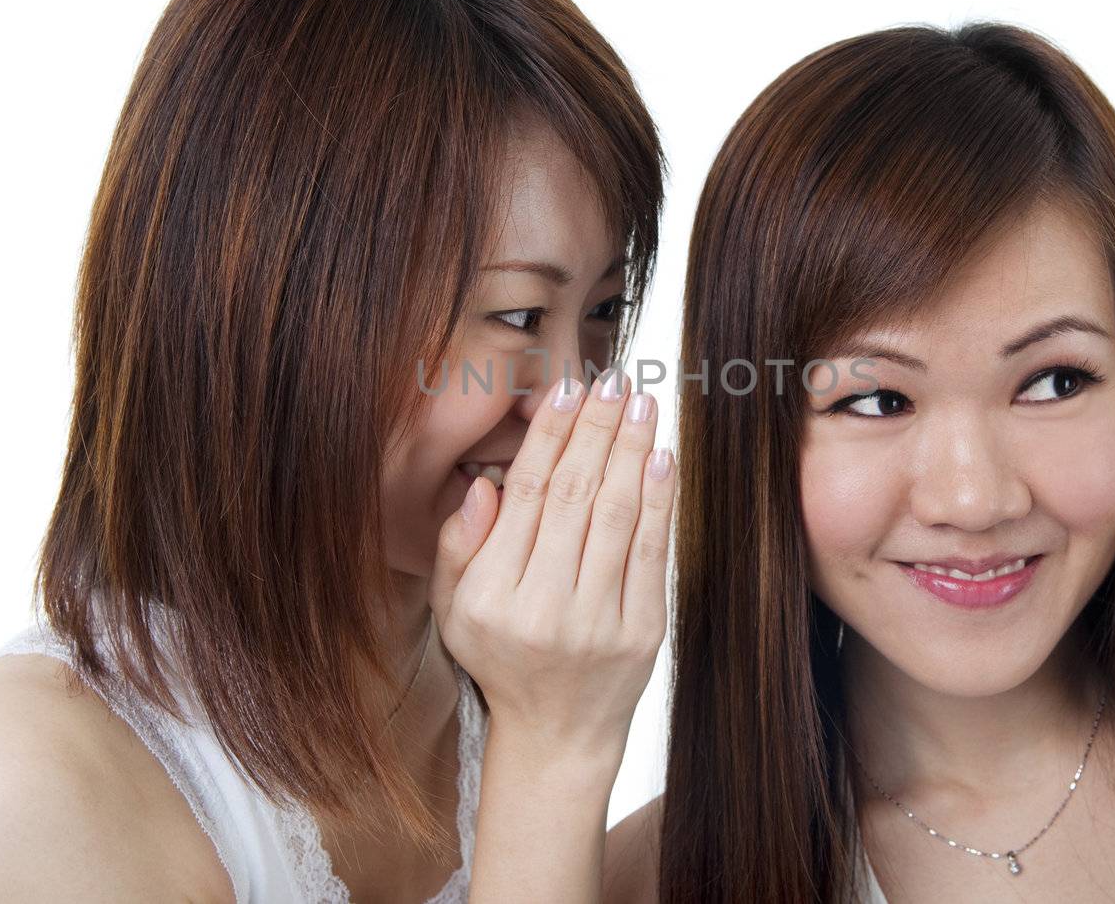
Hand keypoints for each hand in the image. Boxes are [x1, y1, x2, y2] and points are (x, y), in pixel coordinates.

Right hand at [429, 367, 675, 762]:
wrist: (557, 734)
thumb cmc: (502, 658)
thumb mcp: (453, 611)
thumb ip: (459, 546)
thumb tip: (484, 483)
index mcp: (490, 599)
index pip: (526, 497)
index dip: (549, 437)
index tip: (566, 391)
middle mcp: (543, 609)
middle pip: (575, 497)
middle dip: (596, 429)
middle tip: (612, 380)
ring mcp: (597, 622)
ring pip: (617, 516)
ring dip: (631, 451)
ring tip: (640, 403)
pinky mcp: (643, 632)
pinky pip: (653, 552)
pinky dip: (658, 500)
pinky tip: (661, 457)